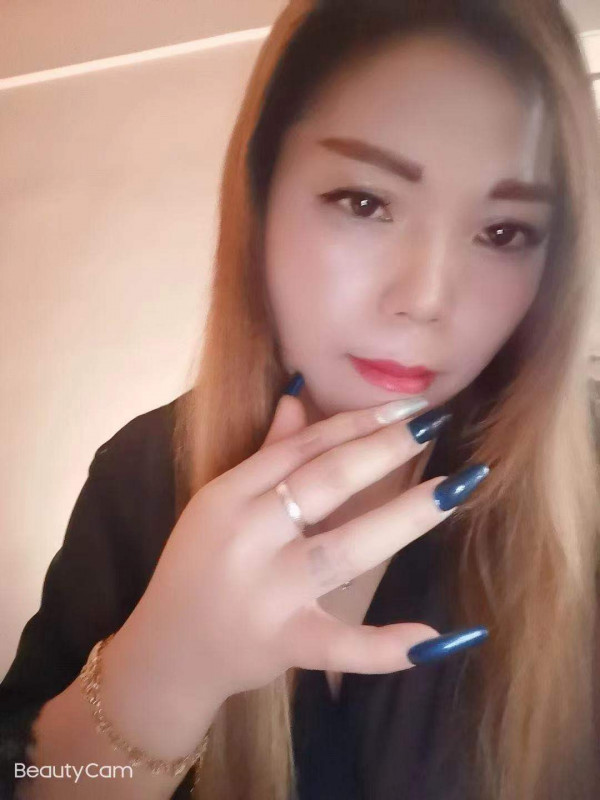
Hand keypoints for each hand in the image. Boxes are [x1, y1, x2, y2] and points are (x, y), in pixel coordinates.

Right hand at [121, 389, 487, 710]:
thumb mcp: (217, 502)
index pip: (301, 448)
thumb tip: (297, 395)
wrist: (166, 652)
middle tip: (434, 422)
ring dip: (404, 517)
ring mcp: (266, 593)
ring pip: (345, 548)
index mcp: (227, 495)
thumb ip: (263, 452)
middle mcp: (246, 537)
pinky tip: (438, 635)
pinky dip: (387, 646)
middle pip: (325, 482)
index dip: (356, 422)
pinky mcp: (283, 644)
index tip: (405, 406)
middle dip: (384, 449)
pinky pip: (340, 645)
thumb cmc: (196, 567)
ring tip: (453, 489)